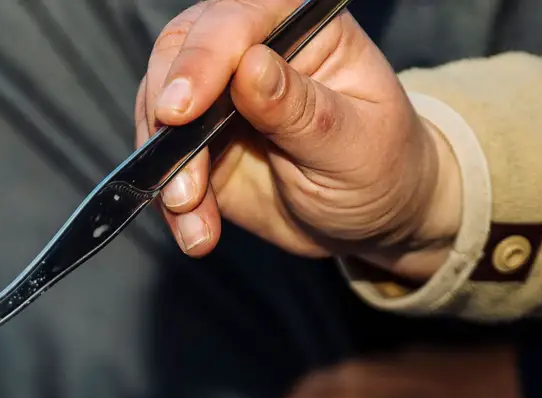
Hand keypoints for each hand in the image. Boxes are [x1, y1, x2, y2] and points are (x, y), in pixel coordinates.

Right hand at [136, 0, 461, 277]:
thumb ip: (301, 108)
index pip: (237, 21)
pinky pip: (165, 162)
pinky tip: (196, 232)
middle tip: (181, 176)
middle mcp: (252, 47)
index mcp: (300, 25)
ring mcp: (219, 95)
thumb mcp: (354, 143)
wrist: (374, 216)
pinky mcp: (201, 142)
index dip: (203, 59)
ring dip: (168, 168)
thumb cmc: (382, 167)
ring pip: (159, 108)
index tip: (181, 110)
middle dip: (168, 116)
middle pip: (180, 53)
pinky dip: (172, 201)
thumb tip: (252, 66)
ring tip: (192, 215)